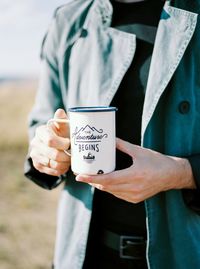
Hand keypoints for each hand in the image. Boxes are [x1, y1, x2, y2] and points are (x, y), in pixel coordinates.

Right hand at [30, 109, 70, 175]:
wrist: (54, 144)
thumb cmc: (62, 133)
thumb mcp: (63, 126)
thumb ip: (62, 120)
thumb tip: (60, 112)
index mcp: (41, 131)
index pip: (50, 141)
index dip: (63, 144)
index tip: (69, 143)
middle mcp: (35, 143)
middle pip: (53, 154)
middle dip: (66, 156)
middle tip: (73, 155)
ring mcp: (35, 155)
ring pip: (53, 164)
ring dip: (65, 164)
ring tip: (70, 160)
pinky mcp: (38, 165)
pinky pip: (52, 171)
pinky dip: (61, 170)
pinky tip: (65, 165)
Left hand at [76, 138, 194, 202]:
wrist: (172, 175)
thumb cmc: (157, 162)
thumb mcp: (139, 151)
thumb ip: (123, 145)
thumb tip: (110, 139)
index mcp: (134, 175)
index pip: (108, 179)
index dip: (92, 179)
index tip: (79, 177)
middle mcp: (133, 188)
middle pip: (107, 187)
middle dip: (93, 181)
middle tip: (83, 174)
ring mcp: (134, 196)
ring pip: (111, 192)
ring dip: (101, 185)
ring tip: (93, 177)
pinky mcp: (136, 199)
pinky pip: (118, 195)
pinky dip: (110, 189)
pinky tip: (107, 182)